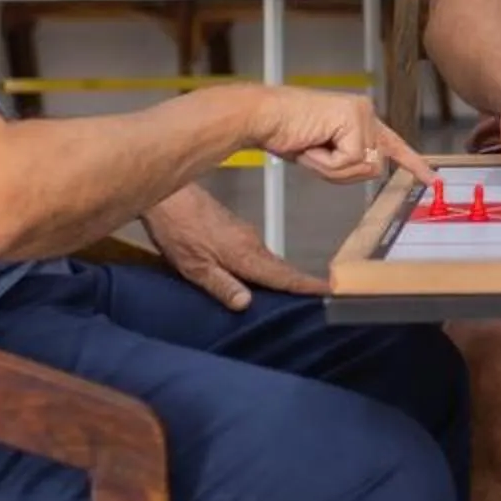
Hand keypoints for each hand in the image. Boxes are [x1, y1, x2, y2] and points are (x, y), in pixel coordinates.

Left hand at [144, 182, 326, 306]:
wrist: (168, 196)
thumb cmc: (178, 231)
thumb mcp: (194, 266)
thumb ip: (221, 286)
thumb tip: (247, 304)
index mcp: (246, 254)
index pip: (284, 275)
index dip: (307, 286)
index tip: (331, 292)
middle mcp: (252, 243)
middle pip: (281, 270)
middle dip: (299, 286)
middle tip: (318, 302)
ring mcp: (245, 234)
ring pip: (268, 262)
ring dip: (280, 278)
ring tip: (291, 298)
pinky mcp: (235, 231)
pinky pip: (257, 255)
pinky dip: (264, 269)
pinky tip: (257, 280)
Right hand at [246, 89, 431, 186]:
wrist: (262, 117)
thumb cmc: (286, 133)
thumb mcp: (324, 154)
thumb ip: (349, 162)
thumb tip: (371, 169)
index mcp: (360, 119)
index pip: (392, 145)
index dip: (412, 163)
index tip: (430, 178)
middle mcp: (366, 112)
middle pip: (375, 167)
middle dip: (343, 173)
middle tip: (315, 155)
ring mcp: (362, 113)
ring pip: (363, 166)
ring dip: (332, 168)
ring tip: (312, 146)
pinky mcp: (353, 119)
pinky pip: (348, 161)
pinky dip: (325, 162)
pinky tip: (311, 144)